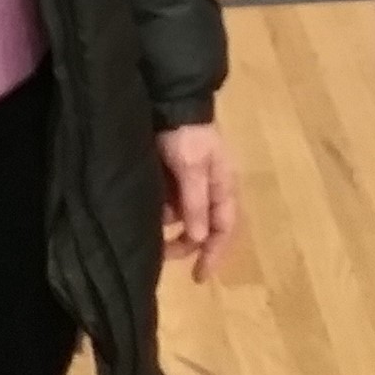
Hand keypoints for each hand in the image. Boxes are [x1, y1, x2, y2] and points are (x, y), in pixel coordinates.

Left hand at [157, 122, 239, 282]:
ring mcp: (192, 182)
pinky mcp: (175, 176)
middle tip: (163, 253)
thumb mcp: (192, 167)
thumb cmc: (185, 133)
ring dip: (171, 225)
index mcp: (223, 185)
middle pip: (204, 228)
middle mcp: (210, 188)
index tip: (197, 276)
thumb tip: (200, 238)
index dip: (214, 254)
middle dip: (186, 243)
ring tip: (153, 220)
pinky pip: (171, 204)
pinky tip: (150, 206)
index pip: (224, 228)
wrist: (170, 98)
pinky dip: (162, 210)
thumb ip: (196, 202)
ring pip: (185, 218)